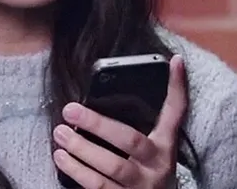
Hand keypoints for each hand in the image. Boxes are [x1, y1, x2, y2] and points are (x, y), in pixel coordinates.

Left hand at [52, 55, 187, 188]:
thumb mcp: (155, 148)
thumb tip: (150, 77)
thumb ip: (149, 120)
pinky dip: (76, 173)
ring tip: (60, 135)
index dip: (177, 88)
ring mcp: (139, 188)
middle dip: (98, 124)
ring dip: (81, 151)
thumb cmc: (148, 171)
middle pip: (129, 141)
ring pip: (110, 169)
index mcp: (164, 148)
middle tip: (69, 111)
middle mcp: (155, 168)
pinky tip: (61, 159)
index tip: (174, 61)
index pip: (175, 113)